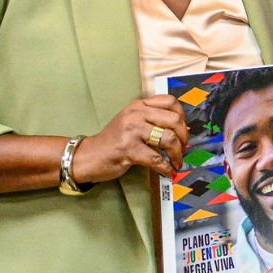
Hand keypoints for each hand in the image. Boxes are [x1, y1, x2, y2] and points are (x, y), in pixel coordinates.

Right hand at [74, 96, 189, 183]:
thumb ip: (153, 120)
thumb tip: (182, 129)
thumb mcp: (132, 121)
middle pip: (174, 120)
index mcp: (139, 105)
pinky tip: (168, 171)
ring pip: (168, 139)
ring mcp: (131, 131)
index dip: (182, 116)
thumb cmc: (114, 141)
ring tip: (176, 162)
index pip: (170, 101)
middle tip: (182, 149)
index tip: (183, 129)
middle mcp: (136, 114)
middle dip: (184, 137)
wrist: (89, 156)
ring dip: (177, 154)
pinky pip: (156, 159)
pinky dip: (166, 167)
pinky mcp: (128, 149)